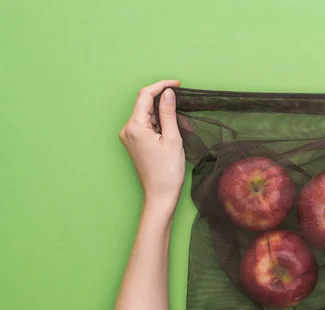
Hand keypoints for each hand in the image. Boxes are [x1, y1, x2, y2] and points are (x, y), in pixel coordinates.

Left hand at [120, 80, 184, 213]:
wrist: (160, 195)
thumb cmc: (168, 171)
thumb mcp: (172, 138)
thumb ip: (168, 113)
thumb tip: (168, 93)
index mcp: (135, 127)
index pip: (145, 95)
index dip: (161, 86)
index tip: (178, 84)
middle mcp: (127, 129)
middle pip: (145, 104)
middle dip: (163, 102)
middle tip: (183, 107)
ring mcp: (129, 136)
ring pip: (146, 115)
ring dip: (163, 115)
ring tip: (179, 127)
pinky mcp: (133, 142)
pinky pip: (146, 125)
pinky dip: (159, 124)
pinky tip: (171, 133)